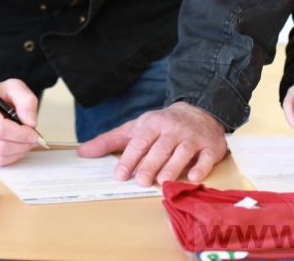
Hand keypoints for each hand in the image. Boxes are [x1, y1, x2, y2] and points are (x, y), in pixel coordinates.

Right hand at [0, 80, 41, 166]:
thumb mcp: (11, 88)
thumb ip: (26, 100)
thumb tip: (31, 122)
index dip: (20, 134)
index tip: (33, 133)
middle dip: (21, 145)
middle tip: (32, 140)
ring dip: (16, 153)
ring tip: (23, 143)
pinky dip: (6, 158)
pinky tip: (10, 148)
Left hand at [76, 102, 226, 186]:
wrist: (200, 110)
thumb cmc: (162, 125)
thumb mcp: (136, 128)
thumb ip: (110, 141)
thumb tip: (82, 153)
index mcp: (153, 124)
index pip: (139, 142)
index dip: (129, 158)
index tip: (119, 174)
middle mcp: (173, 130)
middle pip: (160, 148)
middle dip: (150, 165)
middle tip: (140, 181)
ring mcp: (193, 138)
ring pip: (182, 152)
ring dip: (173, 167)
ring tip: (162, 182)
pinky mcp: (211, 147)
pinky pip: (206, 158)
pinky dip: (201, 167)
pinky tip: (193, 178)